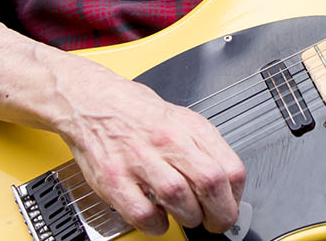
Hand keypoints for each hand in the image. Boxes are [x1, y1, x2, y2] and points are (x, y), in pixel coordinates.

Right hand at [51, 61, 246, 235]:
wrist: (91, 100)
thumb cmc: (135, 113)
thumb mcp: (180, 119)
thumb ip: (204, 148)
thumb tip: (227, 182)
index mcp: (189, 127)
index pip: (230, 168)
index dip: (235, 196)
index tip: (229, 205)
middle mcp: (167, 141)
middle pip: (210, 183)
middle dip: (219, 214)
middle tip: (214, 222)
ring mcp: (139, 159)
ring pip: (179, 199)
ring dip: (188, 217)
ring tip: (184, 215)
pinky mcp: (114, 178)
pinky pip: (142, 213)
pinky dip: (155, 224)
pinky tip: (156, 216)